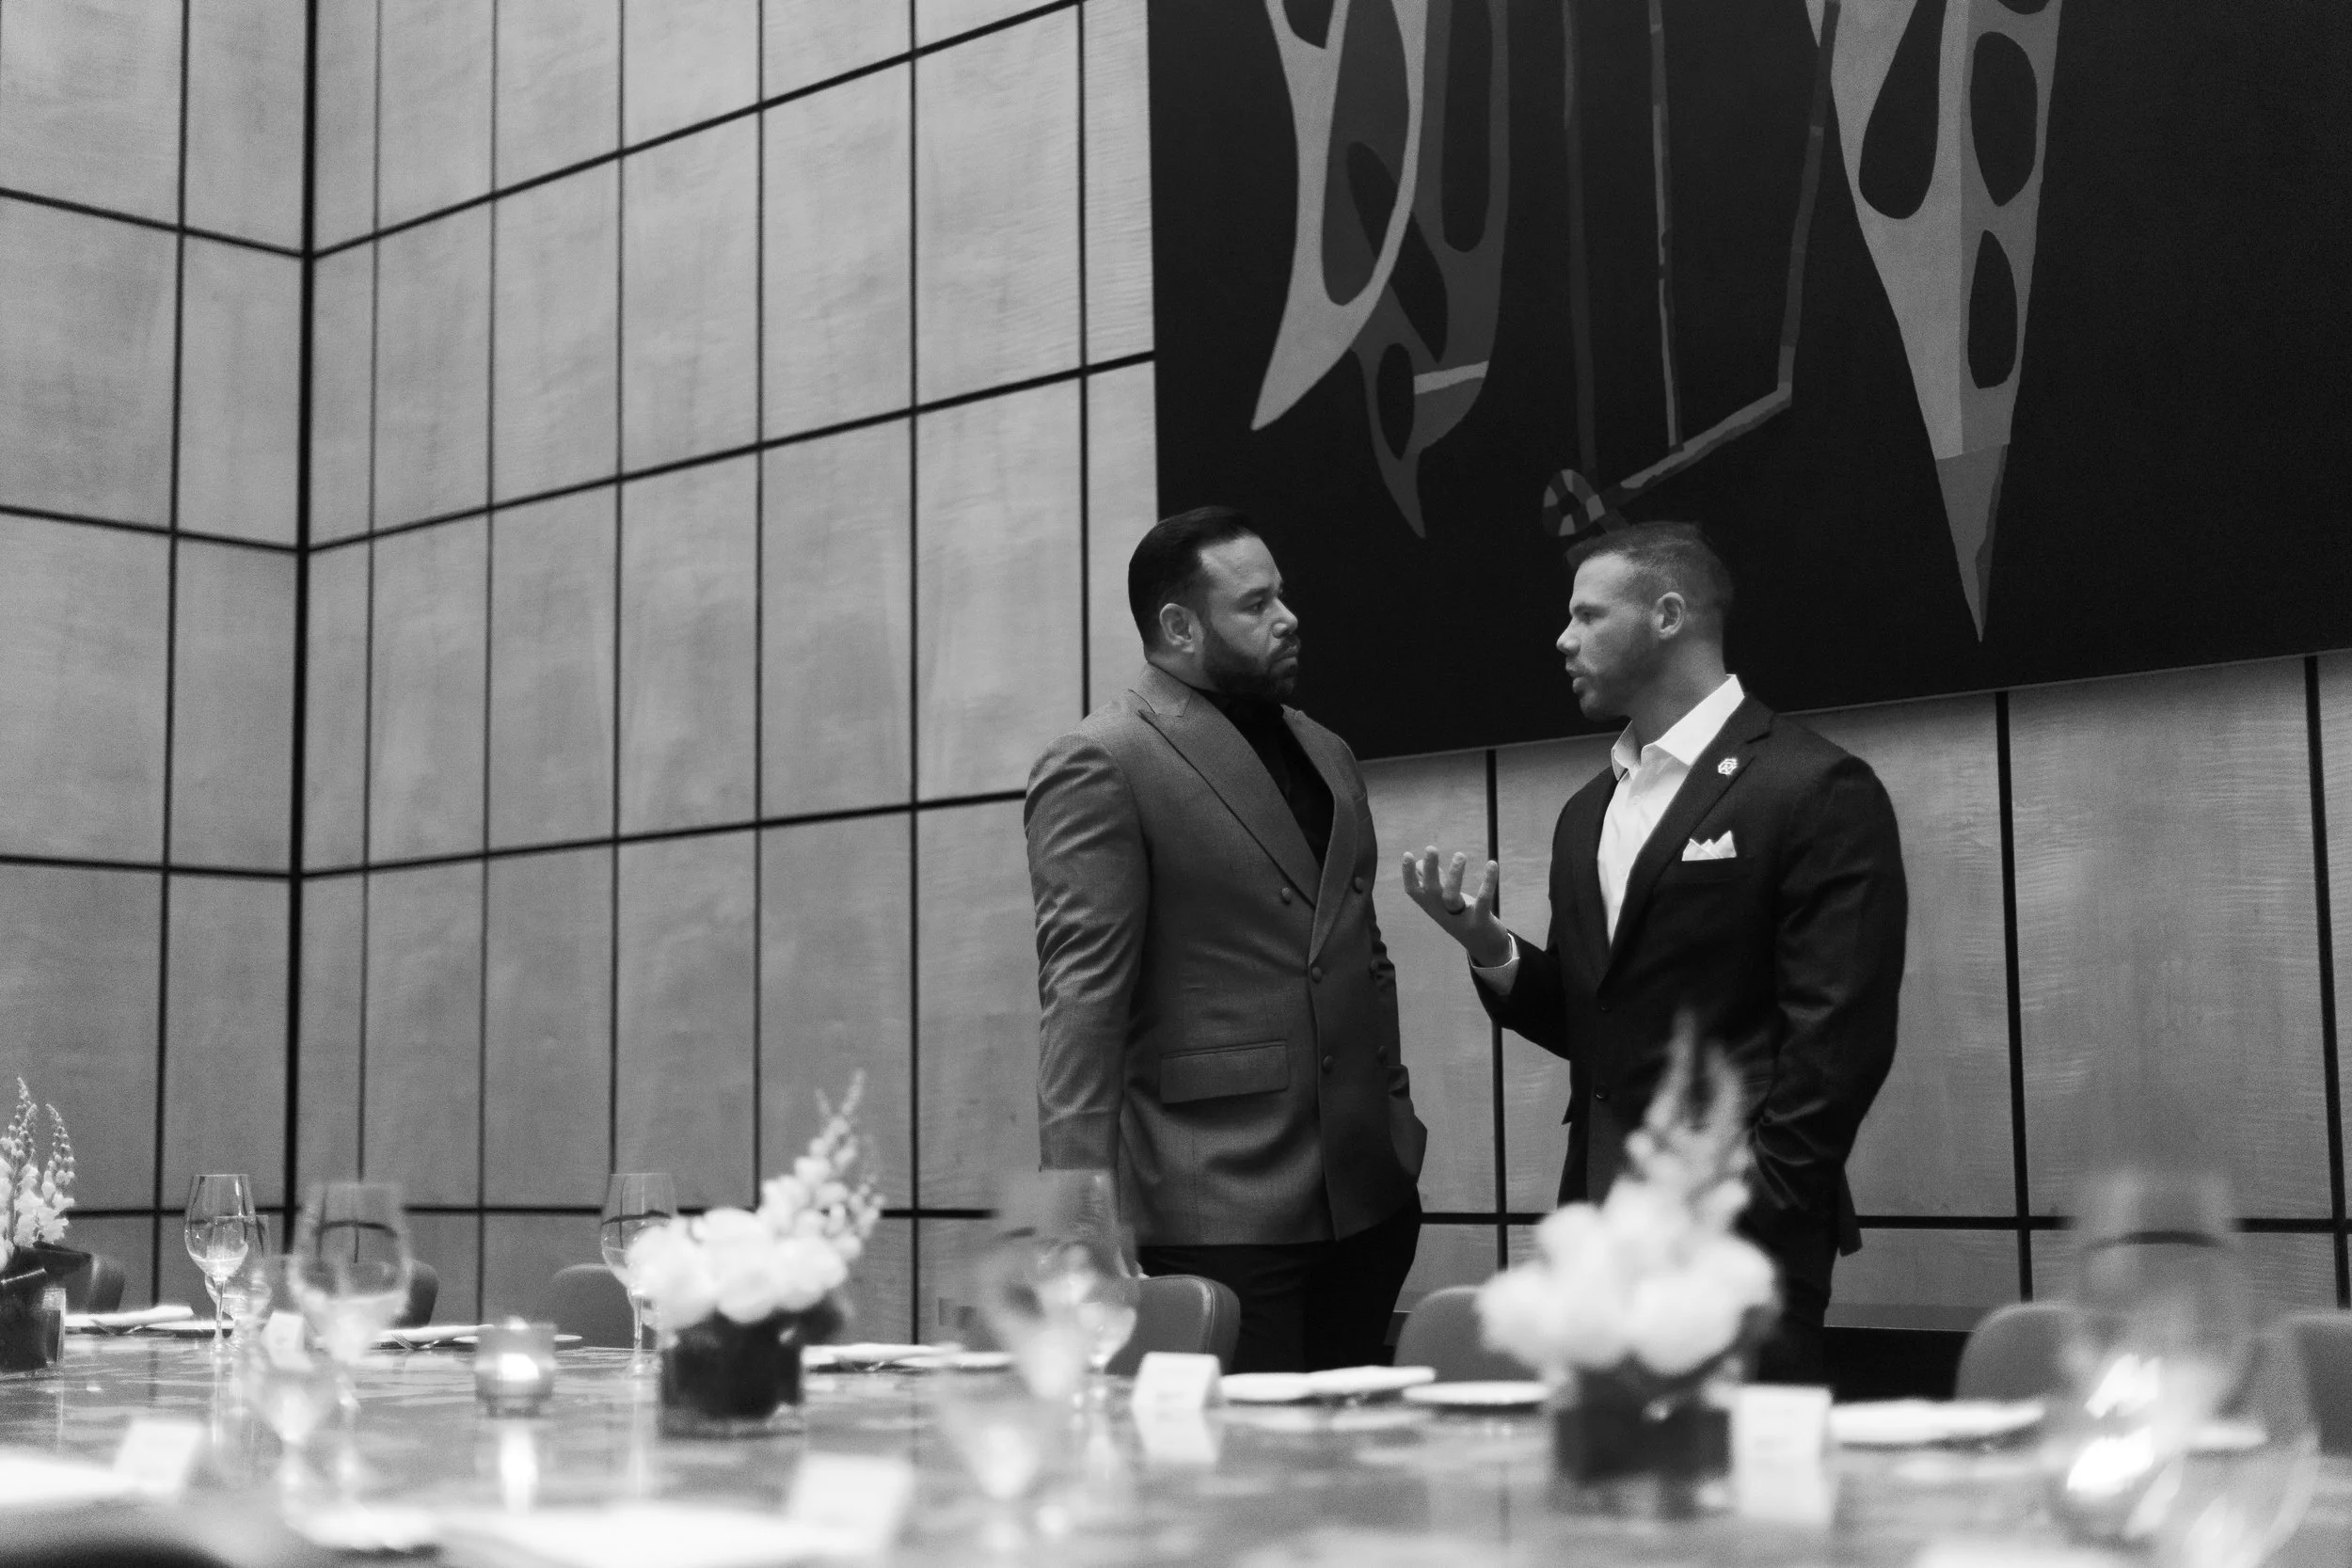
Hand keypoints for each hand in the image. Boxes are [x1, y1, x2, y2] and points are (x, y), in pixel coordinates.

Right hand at [1399, 848, 1511, 967]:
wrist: (1484, 946)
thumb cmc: (1461, 917)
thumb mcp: (1444, 901)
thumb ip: (1433, 882)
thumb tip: (1417, 863)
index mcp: (1432, 907)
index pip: (1414, 892)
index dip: (1408, 875)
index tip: (1407, 854)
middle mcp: (1442, 913)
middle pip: (1431, 892)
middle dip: (1430, 870)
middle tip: (1431, 848)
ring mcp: (1460, 919)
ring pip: (1452, 897)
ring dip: (1455, 875)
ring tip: (1460, 855)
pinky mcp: (1480, 921)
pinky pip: (1483, 900)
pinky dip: (1488, 882)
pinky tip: (1492, 864)